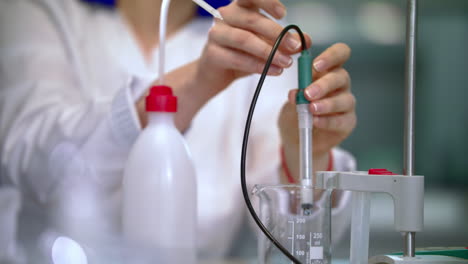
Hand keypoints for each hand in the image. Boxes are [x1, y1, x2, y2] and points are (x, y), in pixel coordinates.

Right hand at [194, 0, 310, 96]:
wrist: (217, 74)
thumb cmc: (242, 54)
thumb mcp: (266, 45)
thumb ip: (285, 41)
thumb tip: (306, 41)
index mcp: (239, 7)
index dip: (268, 2)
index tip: (284, 14)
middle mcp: (225, 16)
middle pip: (252, 20)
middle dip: (277, 34)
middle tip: (295, 47)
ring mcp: (216, 34)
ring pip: (244, 39)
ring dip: (269, 52)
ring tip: (286, 63)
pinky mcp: (213, 54)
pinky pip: (238, 59)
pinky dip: (258, 66)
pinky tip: (274, 71)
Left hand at [278, 43, 355, 179]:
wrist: (296, 138)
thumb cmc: (296, 112)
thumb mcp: (291, 101)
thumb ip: (296, 95)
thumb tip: (295, 93)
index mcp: (326, 71)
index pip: (340, 54)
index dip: (332, 55)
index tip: (316, 64)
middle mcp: (340, 85)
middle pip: (341, 76)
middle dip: (324, 84)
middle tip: (308, 93)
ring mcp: (345, 103)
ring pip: (344, 99)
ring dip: (327, 104)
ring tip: (311, 109)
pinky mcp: (347, 122)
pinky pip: (342, 120)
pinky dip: (327, 121)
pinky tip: (316, 122)